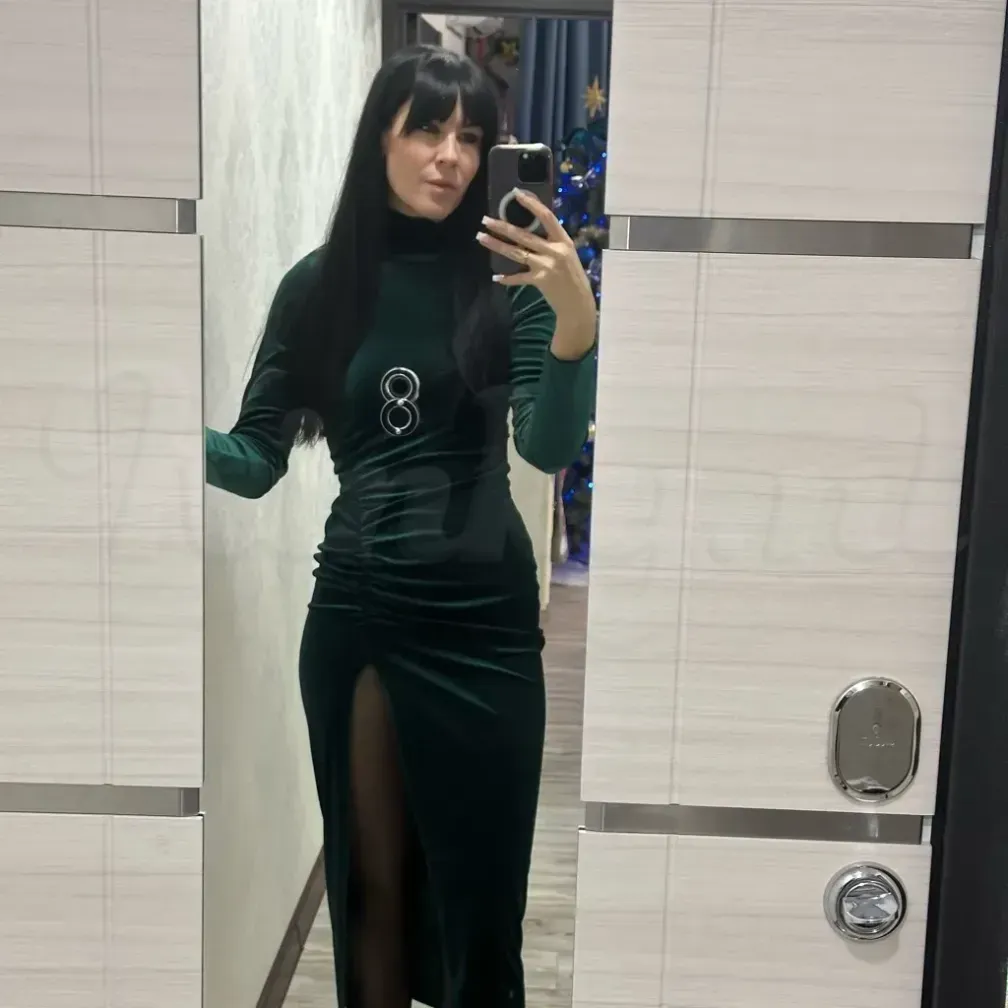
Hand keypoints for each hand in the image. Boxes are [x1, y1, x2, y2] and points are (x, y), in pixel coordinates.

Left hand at [476, 190, 595, 329]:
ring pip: (517, 253)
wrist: (578, 302)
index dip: (531, 204)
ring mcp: (546, 266)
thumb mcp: (567, 254)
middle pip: (523, 235)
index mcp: (563, 240)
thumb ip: (551, 242)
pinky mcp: (540, 281)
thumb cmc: (572, 276)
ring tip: (481, 238)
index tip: (516, 193)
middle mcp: (554, 251)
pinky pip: (519, 277)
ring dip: (497, 245)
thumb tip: (530, 230)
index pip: (546, 216)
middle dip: (502, 226)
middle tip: (485, 220)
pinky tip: (496, 276)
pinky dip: (507, 278)